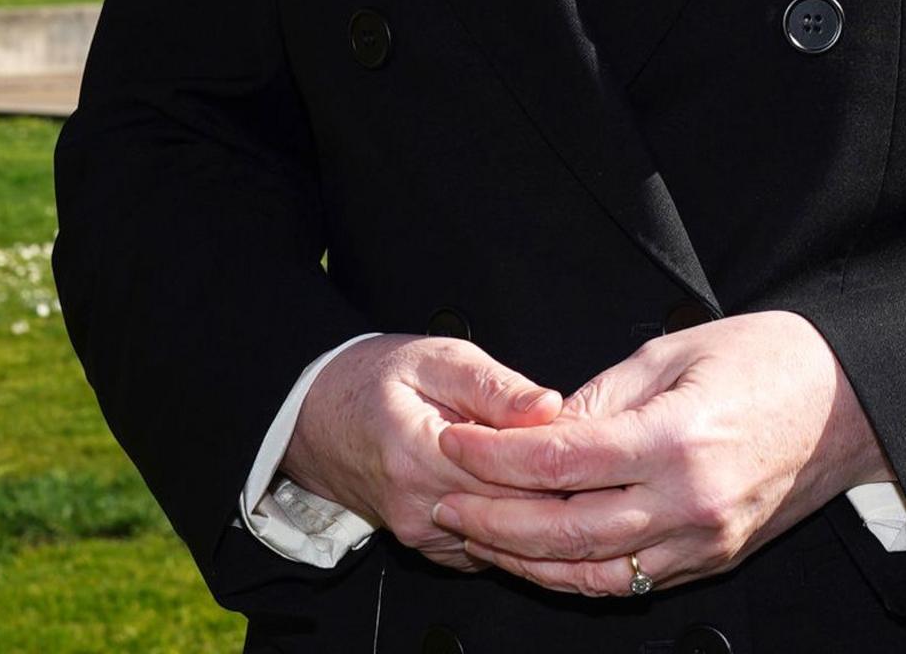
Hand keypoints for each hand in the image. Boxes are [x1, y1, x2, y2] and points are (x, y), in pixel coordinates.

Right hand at [277, 334, 566, 571]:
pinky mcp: (426, 545)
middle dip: (560, 491)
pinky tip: (526, 492)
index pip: (517, 482)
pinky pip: (486, 545)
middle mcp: (418, 508)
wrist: (315, 416)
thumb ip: (494, 386)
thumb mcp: (436, 359)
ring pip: (506, 538)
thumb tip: (549, 407)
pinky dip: (512, 522)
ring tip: (560, 472)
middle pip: (518, 516)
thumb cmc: (374, 379)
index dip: (563, 465)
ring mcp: (420, 533)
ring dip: (538, 510)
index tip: (591, 443)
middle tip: (590, 460)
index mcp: (420, 457)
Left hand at [427, 310, 890, 597]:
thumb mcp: (675, 351)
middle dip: (491, 519)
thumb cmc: (773, 360)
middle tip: (445, 500)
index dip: (493, 455)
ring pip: (589, 573)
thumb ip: (600, 398)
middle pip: (561, 530)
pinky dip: (574, 575)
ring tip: (478, 535)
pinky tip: (539, 558)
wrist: (852, 402)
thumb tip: (538, 430)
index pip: (557, 460)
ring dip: (523, 560)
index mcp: (675, 440)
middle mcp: (687, 502)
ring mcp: (701, 540)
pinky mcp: (711, 558)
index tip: (453, 440)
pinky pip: (627, 582)